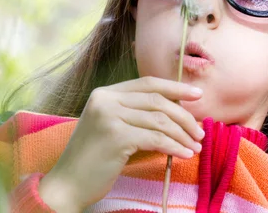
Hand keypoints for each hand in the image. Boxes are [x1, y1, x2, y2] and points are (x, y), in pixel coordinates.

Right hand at [38, 76, 204, 211]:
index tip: (197, 94)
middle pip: (157, 101)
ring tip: (196, 147)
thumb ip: (135, 115)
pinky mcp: (116, 136)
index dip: (175, 87)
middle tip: (201, 131)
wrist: (66, 184)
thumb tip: (177, 112)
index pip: (147, 83)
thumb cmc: (93, 160)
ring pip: (160, 120)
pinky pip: (156, 139)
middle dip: (184, 116)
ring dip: (183, 134)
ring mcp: (109, 116)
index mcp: (104, 93)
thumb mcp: (111, 127)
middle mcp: (105, 100)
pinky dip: (174, 147)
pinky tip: (184, 154)